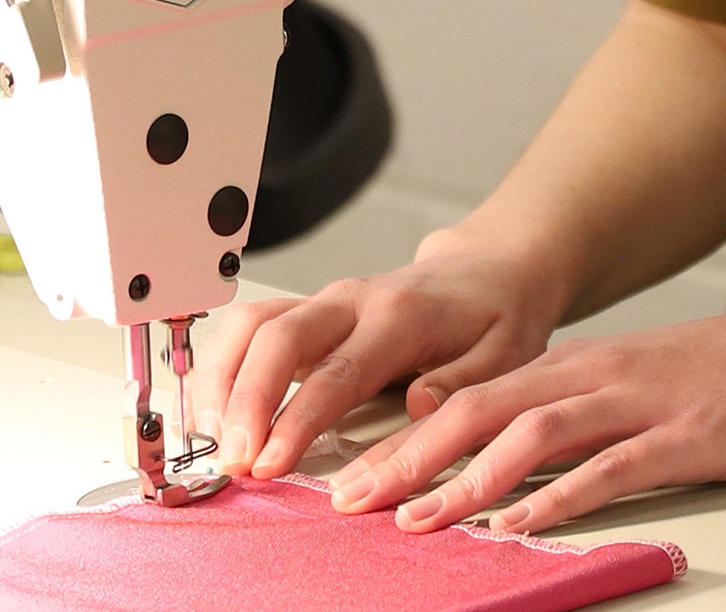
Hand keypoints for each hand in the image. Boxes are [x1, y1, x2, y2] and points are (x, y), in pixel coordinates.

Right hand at [189, 225, 567, 477]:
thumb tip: (415, 409)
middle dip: (242, 399)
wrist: (485, 270)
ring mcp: (327, 300)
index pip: (336, 369)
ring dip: (222, 379)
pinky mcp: (314, 309)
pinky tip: (218, 408)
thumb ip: (460, 385)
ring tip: (213, 439)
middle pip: (276, 336)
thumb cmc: (494, 314)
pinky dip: (226, 364)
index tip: (267, 463)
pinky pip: (254, 326)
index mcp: (399, 315)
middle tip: (231, 460)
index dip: (294, 418)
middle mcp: (352, 299)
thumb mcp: (504, 355)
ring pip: (253, 324)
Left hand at [328, 303, 725, 533]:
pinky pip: (609, 468)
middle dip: (409, 455)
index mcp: (564, 365)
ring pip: (530, 434)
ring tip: (415, 519)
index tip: (356, 470)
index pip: (464, 396)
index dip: (404, 434)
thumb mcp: (612, 378)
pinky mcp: (680, 437)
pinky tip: (519, 524)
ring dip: (466, 479)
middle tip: (355, 497)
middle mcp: (584, 377)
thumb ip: (555, 401)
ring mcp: (630, 405)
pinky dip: (558, 496)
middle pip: (478, 411)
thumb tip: (497, 439)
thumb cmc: (696, 371)